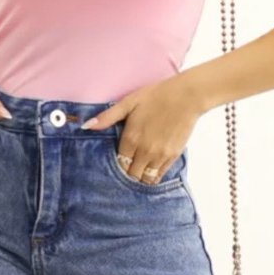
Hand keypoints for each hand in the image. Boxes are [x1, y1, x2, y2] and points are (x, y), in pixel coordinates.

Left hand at [81, 74, 200, 183]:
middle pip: (131, 174)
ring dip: (140, 176)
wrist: (186, 96)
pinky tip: (150, 168)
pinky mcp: (173, 156)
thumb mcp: (129, 102)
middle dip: (127, 173)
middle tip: (127, 166)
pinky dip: (153, 175)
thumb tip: (87, 126)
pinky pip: (160, 175)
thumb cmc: (156, 96)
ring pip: (146, 178)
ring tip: (138, 169)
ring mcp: (160, 155)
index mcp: (131, 138)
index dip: (117, 165)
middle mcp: (145, 151)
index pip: (119, 164)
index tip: (117, 161)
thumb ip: (108, 117)